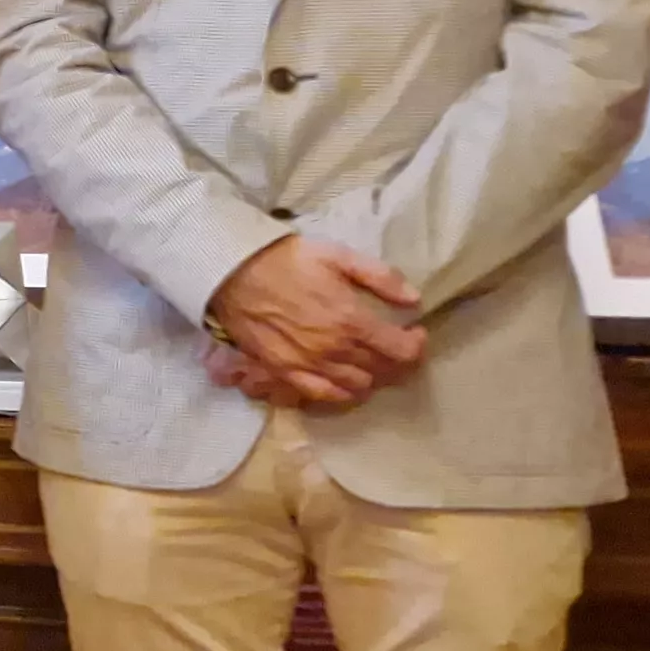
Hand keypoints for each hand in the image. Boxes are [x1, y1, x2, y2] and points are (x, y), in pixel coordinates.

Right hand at [205, 236, 421, 405]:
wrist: (232, 273)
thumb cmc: (286, 261)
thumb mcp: (337, 255)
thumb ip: (380, 277)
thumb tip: (414, 299)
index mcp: (352, 321)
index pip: (402, 350)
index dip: (417, 345)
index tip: (415, 332)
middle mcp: (335, 350)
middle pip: (384, 371)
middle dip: (398, 361)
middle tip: (395, 347)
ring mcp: (309, 365)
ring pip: (358, 386)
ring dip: (373, 377)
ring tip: (372, 362)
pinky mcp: (285, 373)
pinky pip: (324, 395)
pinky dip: (343, 393)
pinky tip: (346, 382)